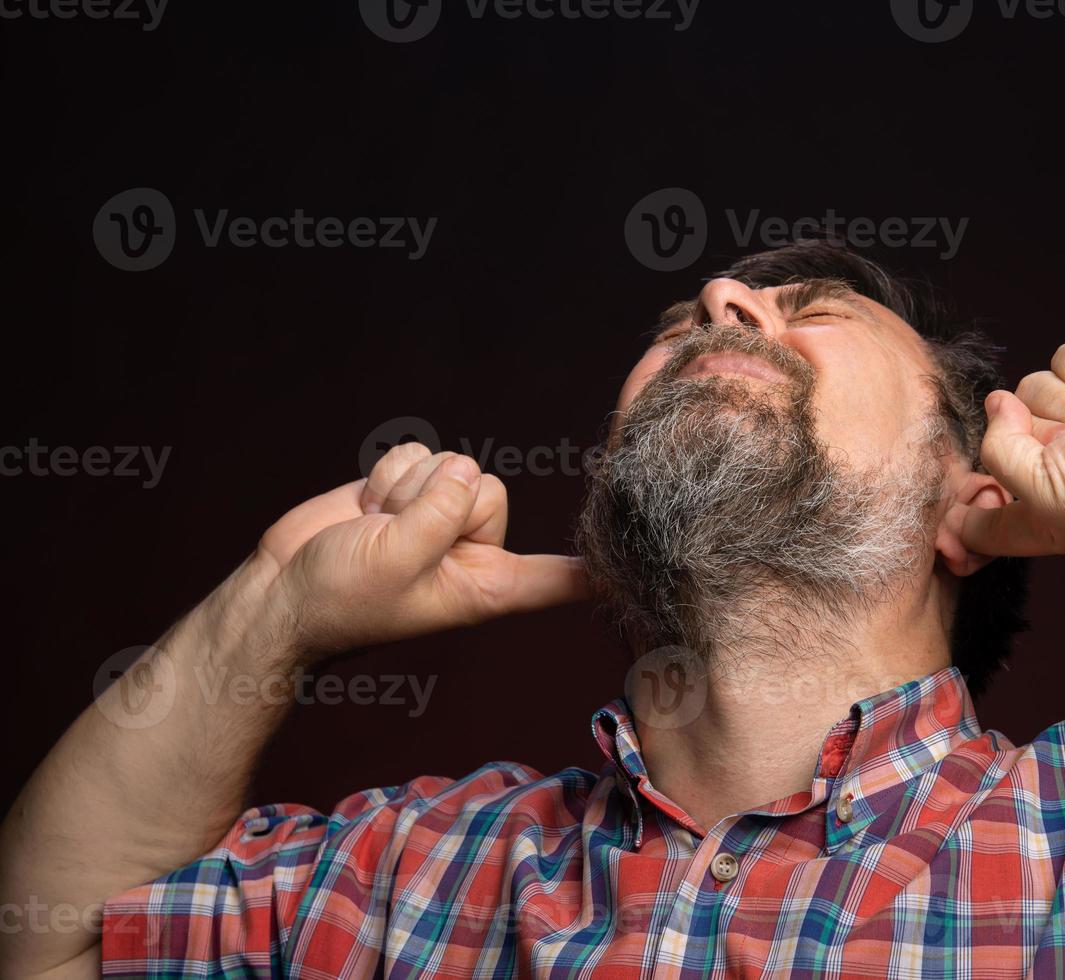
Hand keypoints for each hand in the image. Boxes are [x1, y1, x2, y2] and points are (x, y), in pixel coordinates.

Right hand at [256, 444, 590, 657]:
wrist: (283, 592)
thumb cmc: (341, 599)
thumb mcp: (397, 563)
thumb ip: (439, 514)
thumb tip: (461, 472)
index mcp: (489, 585)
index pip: (559, 577)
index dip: (597, 570)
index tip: (646, 568)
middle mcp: (477, 550)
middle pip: (489, 489)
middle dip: (435, 503)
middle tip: (394, 541)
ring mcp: (446, 519)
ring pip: (451, 466)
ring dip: (405, 491)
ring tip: (377, 530)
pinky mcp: (417, 493)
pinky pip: (419, 456)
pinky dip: (387, 477)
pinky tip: (368, 510)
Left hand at [955, 338, 1064, 557]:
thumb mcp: (1043, 502)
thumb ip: (995, 456)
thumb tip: (998, 403)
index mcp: (1036, 509)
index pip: (974, 505)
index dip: (965, 504)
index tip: (978, 505)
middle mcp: (1052, 461)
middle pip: (996, 429)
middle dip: (1037, 438)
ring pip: (1029, 386)